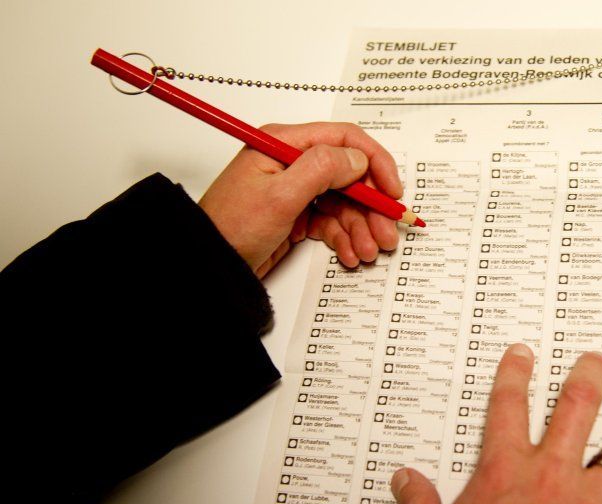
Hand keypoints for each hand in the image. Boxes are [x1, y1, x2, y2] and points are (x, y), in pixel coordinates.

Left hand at [199, 122, 403, 277]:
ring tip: (368, 252)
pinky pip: (332, 222)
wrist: (208, 266)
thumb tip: (357, 159)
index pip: (344, 140)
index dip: (375, 164)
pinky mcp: (297, 215)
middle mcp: (294, 162)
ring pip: (345, 203)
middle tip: (387, 233)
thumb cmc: (231, 227)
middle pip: (350, 176)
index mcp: (285, 144)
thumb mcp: (280, 196)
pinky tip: (349, 254)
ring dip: (361, 227)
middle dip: (372, 206)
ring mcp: (296, 190)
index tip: (392, 192)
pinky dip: (345, 238)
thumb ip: (322, 170)